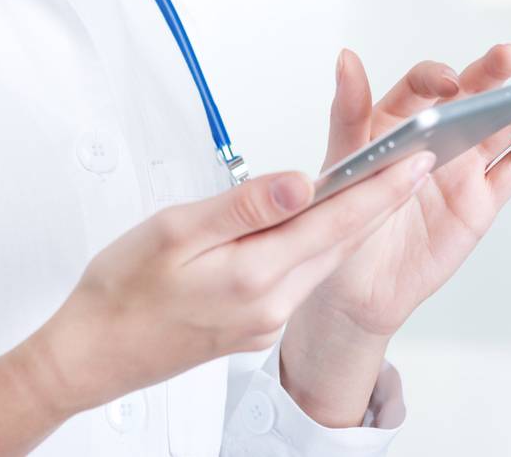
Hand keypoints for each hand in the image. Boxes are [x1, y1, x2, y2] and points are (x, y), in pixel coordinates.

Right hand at [17, 143, 437, 421]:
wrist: (92, 354)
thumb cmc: (121, 292)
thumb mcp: (174, 230)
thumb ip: (242, 205)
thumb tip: (300, 181)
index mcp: (255, 276)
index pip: (337, 222)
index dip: (382, 187)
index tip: (418, 157)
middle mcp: (272, 305)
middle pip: (340, 241)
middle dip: (380, 199)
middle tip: (414, 157)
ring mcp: (266, 320)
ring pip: (322, 258)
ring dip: (352, 221)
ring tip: (377, 179)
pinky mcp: (255, 326)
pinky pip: (299, 275)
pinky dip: (317, 244)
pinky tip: (317, 222)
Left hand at [278, 44, 510, 424]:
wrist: (357, 289)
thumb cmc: (340, 221)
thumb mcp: (343, 163)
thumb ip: (349, 112)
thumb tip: (346, 58)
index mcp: (396, 119)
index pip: (422, 86)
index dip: (438, 79)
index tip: (451, 85)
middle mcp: (434, 135)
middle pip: (469, 96)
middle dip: (492, 74)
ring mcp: (462, 166)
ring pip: (502, 125)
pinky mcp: (482, 200)